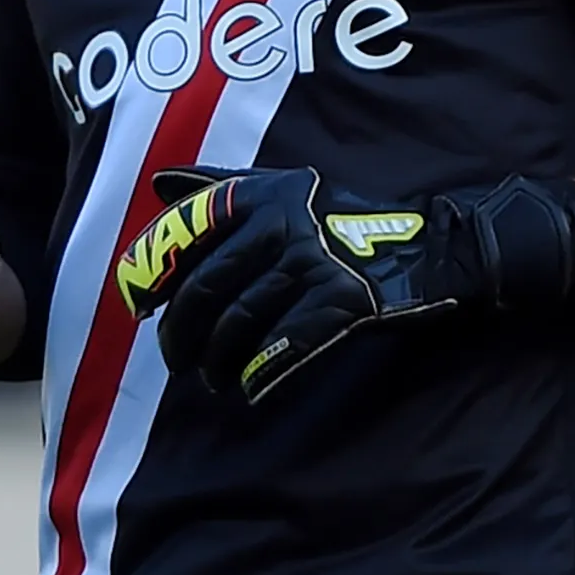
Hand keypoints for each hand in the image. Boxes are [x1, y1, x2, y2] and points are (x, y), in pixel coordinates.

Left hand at [116, 166, 574, 402]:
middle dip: (180, 334)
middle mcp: (283, 223)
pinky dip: (259, 374)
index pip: (182, 233)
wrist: (437, 248)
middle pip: (204, 288)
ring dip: (217, 363)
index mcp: (262, 195)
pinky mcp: (342, 301)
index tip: (137, 306)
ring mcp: (314, 263)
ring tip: (215, 381)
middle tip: (179, 361)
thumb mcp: (290, 189)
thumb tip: (157, 184)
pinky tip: (250, 391)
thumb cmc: (352, 222)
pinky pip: (283, 347)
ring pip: (238, 324)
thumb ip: (224, 185)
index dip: (149, 274)